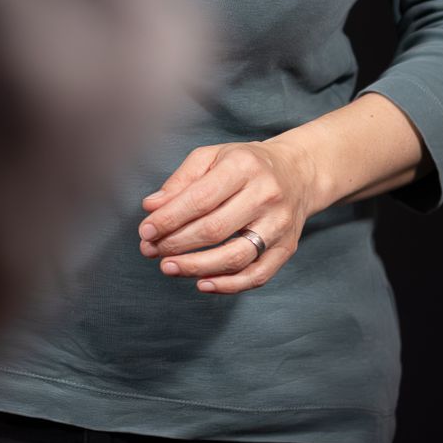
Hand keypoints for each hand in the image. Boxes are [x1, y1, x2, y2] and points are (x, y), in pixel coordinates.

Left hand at [137, 138, 318, 294]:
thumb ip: (181, 180)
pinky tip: (202, 283)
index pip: (201, 198)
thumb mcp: (212, 157)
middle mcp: (265, 195)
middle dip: (176, 243)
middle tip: (149, 250)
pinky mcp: (287, 248)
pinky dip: (228, 285)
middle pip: (215, 229)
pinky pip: (256, 275)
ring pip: (235, 257)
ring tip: (168, 267)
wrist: (297, 174)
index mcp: (243, 166)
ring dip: (196, 267)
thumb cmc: (244, 164)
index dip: (170, 218)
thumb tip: (151, 206)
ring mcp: (279, 225)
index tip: (145, 230)